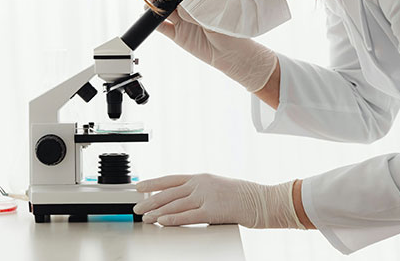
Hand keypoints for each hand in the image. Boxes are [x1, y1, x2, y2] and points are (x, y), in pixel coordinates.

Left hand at [132, 173, 305, 228]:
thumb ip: (200, 191)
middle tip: (136, 206)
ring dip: (157, 211)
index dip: (153, 182)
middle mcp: (201, 184)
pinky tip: (161, 222)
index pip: (170, 179)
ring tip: (145, 216)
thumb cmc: (243, 196)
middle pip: (168, 192)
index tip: (139, 186)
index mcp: (201, 177)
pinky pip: (188, 216)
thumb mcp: (218, 187)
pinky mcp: (213, 210)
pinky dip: (172, 219)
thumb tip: (184, 198)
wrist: (263, 200)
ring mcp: (206, 196)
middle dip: (150, 200)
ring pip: (175, 204)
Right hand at [153, 6, 277, 92]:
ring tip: (151, 3)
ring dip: (155, 5)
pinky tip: (149, 19)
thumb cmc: (229, 31)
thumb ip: (197, 10)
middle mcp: (189, 6)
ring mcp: (181, 19)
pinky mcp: (177, 34)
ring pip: (163, 9)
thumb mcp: (213, 16)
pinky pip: (162, 27)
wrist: (231, 55)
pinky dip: (153, 23)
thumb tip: (183, 0)